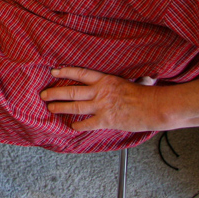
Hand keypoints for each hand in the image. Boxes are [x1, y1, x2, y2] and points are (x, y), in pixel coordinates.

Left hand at [40, 67, 161, 132]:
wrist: (154, 107)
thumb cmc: (147, 94)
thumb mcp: (133, 82)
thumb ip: (126, 82)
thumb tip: (143, 79)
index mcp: (105, 80)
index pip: (80, 73)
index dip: (65, 72)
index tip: (54, 71)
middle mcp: (100, 91)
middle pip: (72, 91)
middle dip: (55, 93)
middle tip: (44, 94)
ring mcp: (101, 106)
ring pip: (75, 106)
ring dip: (60, 108)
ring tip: (50, 108)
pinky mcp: (106, 120)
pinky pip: (87, 123)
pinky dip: (78, 125)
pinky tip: (72, 126)